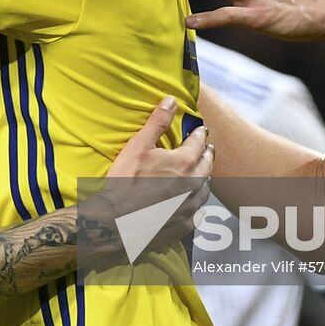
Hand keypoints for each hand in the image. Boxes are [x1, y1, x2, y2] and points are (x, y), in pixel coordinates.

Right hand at [90, 96, 213, 253]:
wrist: (116, 223)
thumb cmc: (124, 183)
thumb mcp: (138, 147)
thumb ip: (157, 122)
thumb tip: (171, 100)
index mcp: (185, 162)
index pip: (198, 143)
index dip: (200, 134)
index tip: (202, 130)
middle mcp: (193, 184)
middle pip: (207, 165)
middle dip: (207, 154)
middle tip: (208, 148)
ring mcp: (190, 207)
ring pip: (205, 189)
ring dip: (205, 178)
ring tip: (203, 173)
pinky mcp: (185, 225)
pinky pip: (198, 211)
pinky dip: (196, 202)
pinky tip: (192, 202)